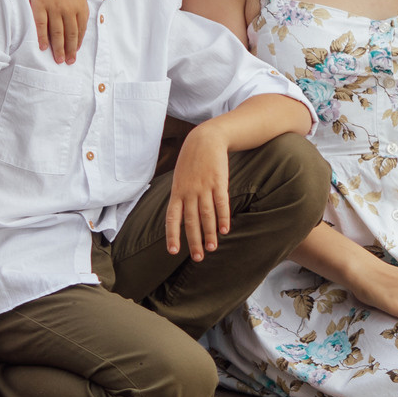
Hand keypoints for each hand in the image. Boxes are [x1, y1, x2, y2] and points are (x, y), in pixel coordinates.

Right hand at [25, 0, 89, 62]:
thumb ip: (78, 5)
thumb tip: (79, 21)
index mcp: (80, 5)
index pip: (81, 29)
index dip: (77, 42)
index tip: (75, 52)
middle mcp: (68, 8)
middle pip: (70, 34)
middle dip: (70, 50)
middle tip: (68, 62)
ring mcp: (54, 7)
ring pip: (57, 33)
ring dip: (58, 49)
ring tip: (58, 60)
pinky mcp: (39, 5)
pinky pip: (42, 25)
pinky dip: (43, 38)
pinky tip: (43, 47)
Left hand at [165, 121, 233, 259]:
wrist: (205, 139)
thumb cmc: (192, 161)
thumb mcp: (180, 177)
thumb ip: (180, 197)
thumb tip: (179, 216)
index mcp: (177, 192)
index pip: (172, 218)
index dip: (173, 235)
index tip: (173, 251)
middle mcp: (189, 192)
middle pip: (191, 221)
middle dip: (194, 241)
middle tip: (198, 257)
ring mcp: (204, 187)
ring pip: (206, 215)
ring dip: (209, 233)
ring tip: (212, 248)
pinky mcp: (219, 182)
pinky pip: (221, 203)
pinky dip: (223, 218)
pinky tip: (225, 230)